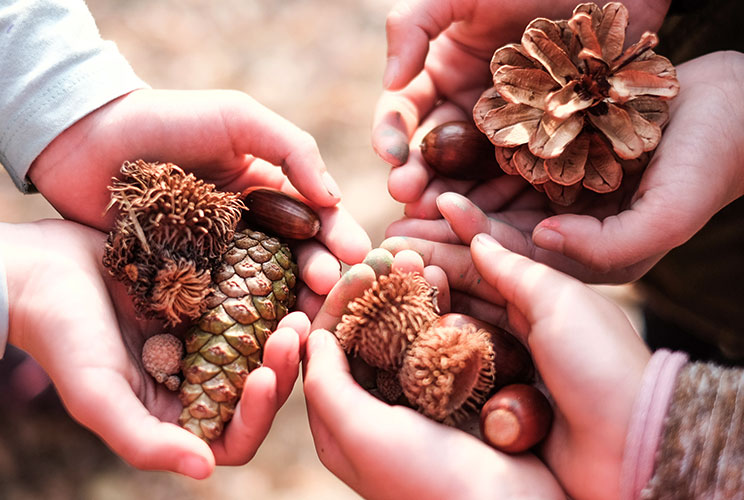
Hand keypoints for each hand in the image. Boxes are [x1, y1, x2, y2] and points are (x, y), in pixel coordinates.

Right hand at [0, 219, 310, 477]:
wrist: (43, 268)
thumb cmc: (62, 336)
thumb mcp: (96, 395)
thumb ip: (145, 440)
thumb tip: (205, 470)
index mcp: (177, 413)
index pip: (234, 436)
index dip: (257, 415)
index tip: (263, 376)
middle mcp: (199, 379)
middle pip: (258, 388)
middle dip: (281, 365)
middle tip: (294, 328)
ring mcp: (208, 338)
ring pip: (263, 344)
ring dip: (282, 329)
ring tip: (296, 302)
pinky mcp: (210, 299)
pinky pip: (252, 302)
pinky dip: (270, 294)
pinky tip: (283, 275)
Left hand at [28, 89, 371, 308]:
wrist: (87, 140)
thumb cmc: (167, 120)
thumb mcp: (239, 118)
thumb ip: (293, 150)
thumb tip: (334, 199)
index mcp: (269, 193)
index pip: (318, 220)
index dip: (340, 239)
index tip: (357, 258)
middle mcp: (250, 231)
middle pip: (297, 262)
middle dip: (321, 277)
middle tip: (330, 292)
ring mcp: (218, 260)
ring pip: (265, 290)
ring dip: (289, 305)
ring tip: (303, 318)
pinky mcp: (184, 283)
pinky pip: (220, 306)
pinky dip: (243, 321)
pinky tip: (259, 334)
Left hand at [303, 249, 564, 499]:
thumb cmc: (428, 483)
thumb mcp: (362, 436)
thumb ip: (328, 387)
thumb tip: (310, 336)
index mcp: (342, 423)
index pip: (325, 351)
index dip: (334, 306)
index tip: (355, 268)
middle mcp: (375, 411)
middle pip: (364, 337)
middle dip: (373, 293)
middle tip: (390, 254)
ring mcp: (417, 402)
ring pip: (404, 333)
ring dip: (408, 295)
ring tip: (420, 260)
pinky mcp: (455, 395)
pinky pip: (440, 343)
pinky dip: (441, 311)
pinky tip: (446, 282)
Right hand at [373, 0, 669, 204]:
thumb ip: (412, 27)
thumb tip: (389, 82)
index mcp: (441, 77)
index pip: (403, 114)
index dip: (390, 136)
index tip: (391, 157)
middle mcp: (469, 109)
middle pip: (433, 153)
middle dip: (416, 177)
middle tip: (407, 197)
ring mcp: (508, 131)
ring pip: (473, 172)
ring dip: (453, 195)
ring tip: (443, 213)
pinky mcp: (546, 143)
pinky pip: (522, 174)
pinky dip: (507, 196)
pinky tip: (494, 212)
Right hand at [380, 234, 651, 499]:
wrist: (624, 443)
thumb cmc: (599, 363)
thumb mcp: (562, 301)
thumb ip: (516, 269)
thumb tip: (478, 238)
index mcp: (544, 295)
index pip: (485, 259)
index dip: (448, 238)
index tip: (410, 224)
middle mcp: (521, 325)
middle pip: (464, 288)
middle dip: (425, 265)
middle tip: (385, 249)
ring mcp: (506, 363)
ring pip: (454, 323)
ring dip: (423, 301)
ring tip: (388, 280)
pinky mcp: (492, 398)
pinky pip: (452, 366)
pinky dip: (429, 346)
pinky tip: (402, 328)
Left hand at [387, 52, 743, 282]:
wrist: (732, 106)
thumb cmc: (711, 162)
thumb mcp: (668, 213)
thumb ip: (610, 245)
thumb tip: (542, 244)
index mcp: (587, 258)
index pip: (514, 267)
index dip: (462, 260)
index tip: (413, 254)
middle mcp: (567, 234)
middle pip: (492, 241)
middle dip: (441, 239)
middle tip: (388, 237)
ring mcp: (560, 198)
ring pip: (491, 205)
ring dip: (445, 205)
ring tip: (399, 201)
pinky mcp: (558, 163)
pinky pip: (505, 168)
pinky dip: (470, 168)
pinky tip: (432, 164)